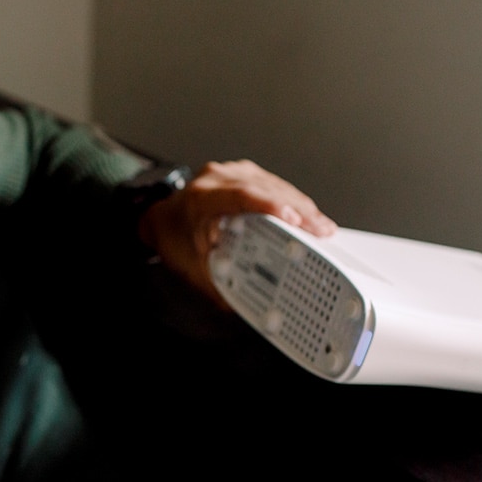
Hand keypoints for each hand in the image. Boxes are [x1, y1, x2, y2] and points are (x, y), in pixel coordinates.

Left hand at [138, 159, 336, 305]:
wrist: (160, 218)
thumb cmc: (173, 238)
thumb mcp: (192, 266)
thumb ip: (217, 286)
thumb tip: (242, 309)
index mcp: (200, 199)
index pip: (240, 196)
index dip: (270, 205)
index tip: (294, 219)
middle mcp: (216, 179)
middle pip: (264, 188)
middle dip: (298, 210)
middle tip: (321, 231)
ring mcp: (230, 172)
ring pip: (272, 183)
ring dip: (300, 204)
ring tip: (322, 226)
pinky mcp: (242, 174)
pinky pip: (271, 183)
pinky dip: (291, 199)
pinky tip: (307, 215)